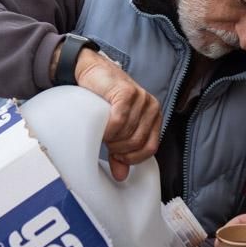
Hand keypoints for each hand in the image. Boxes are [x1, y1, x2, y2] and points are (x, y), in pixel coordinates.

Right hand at [68, 47, 160, 180]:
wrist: (91, 71)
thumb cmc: (103, 99)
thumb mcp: (115, 129)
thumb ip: (120, 151)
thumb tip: (121, 175)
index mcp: (154, 117)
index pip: (150, 148)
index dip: (132, 158)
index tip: (118, 157)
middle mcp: (152, 107)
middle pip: (138, 143)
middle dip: (119, 148)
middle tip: (106, 141)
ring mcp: (142, 99)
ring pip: (128, 134)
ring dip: (111, 139)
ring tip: (102, 131)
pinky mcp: (128, 92)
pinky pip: (119, 121)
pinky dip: (108, 129)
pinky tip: (101, 126)